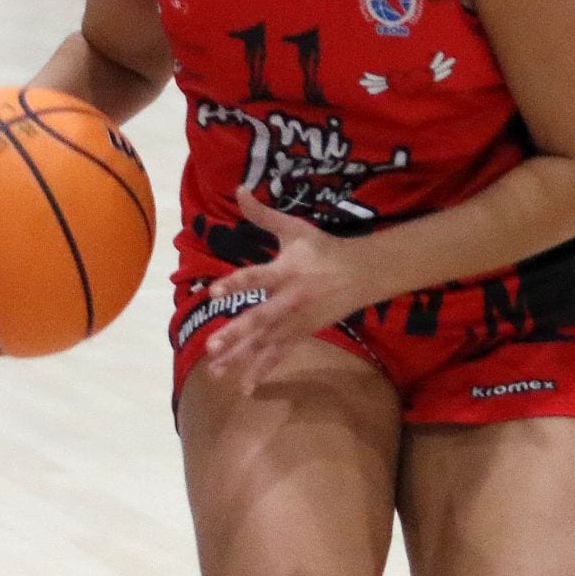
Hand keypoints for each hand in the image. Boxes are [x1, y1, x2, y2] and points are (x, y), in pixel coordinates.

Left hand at [203, 187, 375, 392]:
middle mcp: (290, 299)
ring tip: (216, 372)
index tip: (213, 292)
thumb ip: (263, 215)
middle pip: (260, 318)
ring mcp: (297, 320)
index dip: (236, 284)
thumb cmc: (323, 248)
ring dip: (241, 357)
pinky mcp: (303, 333)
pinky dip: (263, 370)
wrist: (362, 273)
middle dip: (236, 333)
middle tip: (212, 346)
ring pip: (266, 342)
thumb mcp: (295, 229)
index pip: (257, 277)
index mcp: (287, 270)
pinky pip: (280, 354)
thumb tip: (238, 189)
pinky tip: (244, 386)